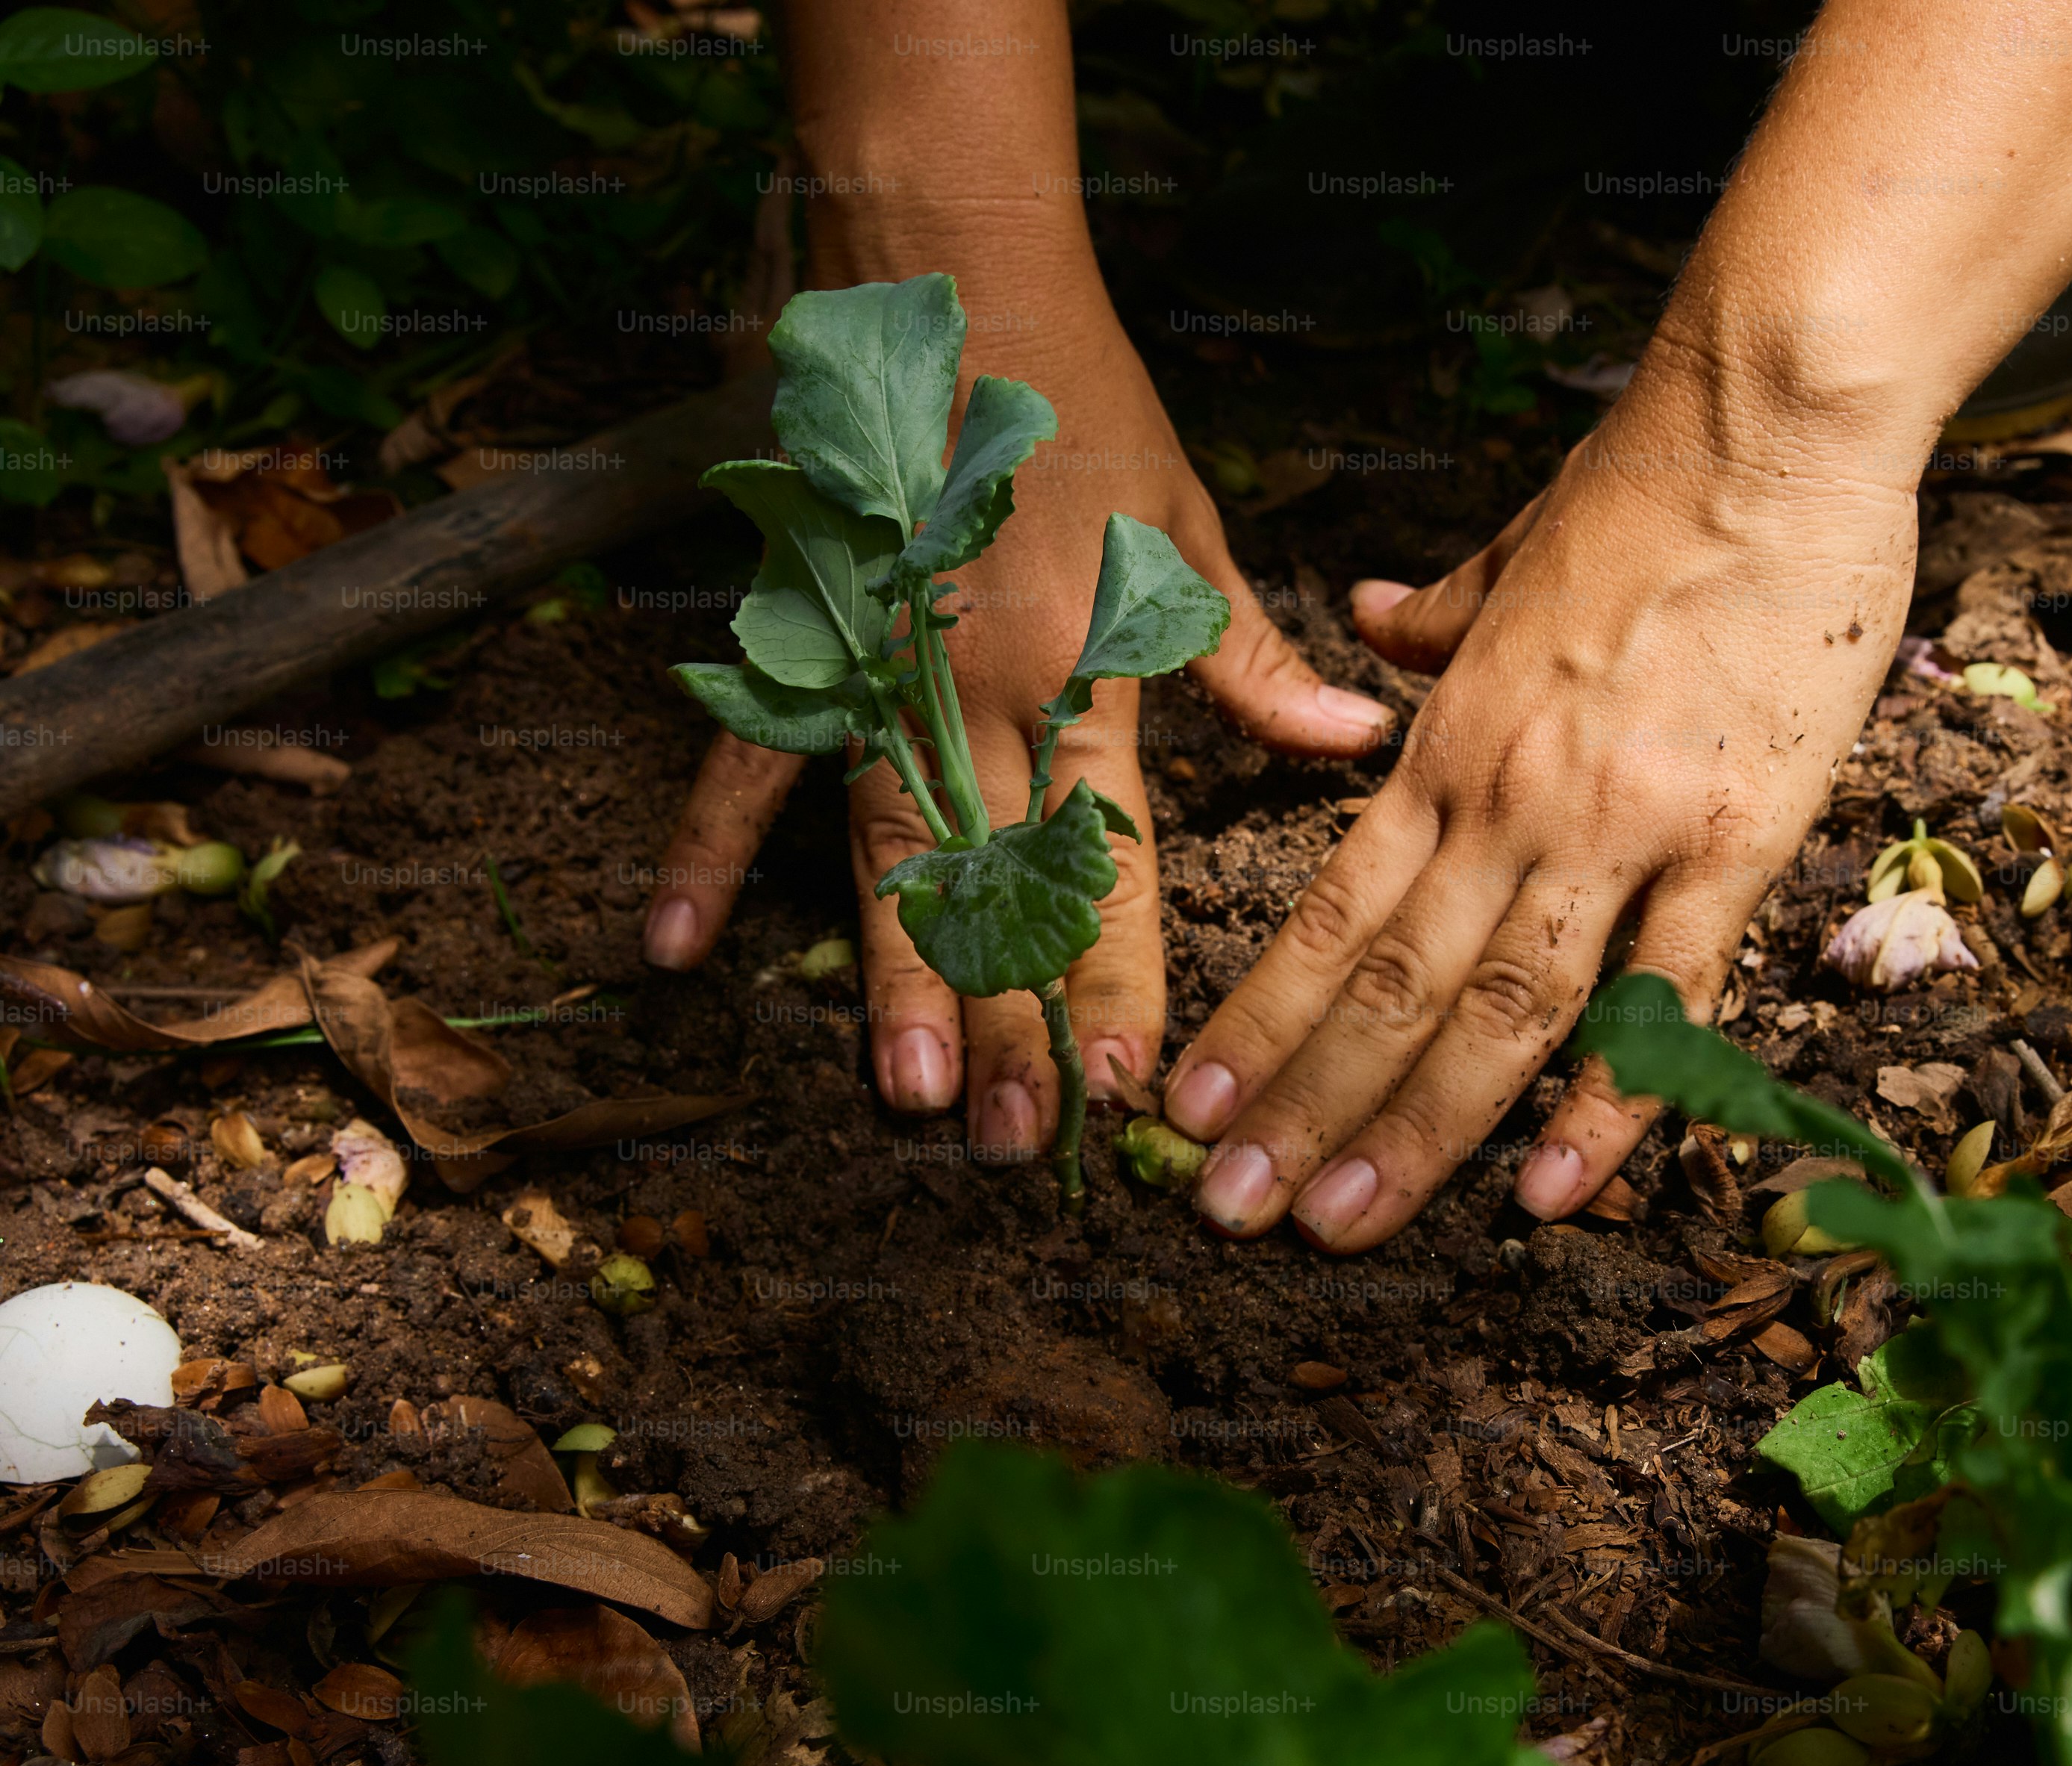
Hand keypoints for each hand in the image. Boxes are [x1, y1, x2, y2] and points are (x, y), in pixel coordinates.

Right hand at [643, 305, 1392, 1154]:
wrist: (944, 272)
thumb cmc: (1077, 403)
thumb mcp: (1184, 523)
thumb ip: (1245, 658)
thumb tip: (1350, 743)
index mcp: (1083, 666)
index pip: (1110, 858)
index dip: (1123, 978)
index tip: (1134, 1086)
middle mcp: (977, 688)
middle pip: (999, 886)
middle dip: (1011, 1019)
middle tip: (1019, 1144)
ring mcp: (872, 670)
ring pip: (886, 852)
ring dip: (895, 976)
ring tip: (907, 1096)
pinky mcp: (791, 636)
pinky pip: (743, 759)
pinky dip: (708, 850)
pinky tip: (678, 952)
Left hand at [1160, 358, 1916, 1249]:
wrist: (1772, 419)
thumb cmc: (1645, 481)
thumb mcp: (1508, 552)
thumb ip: (1431, 619)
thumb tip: (1361, 619)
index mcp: (1448, 738)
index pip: (1325, 912)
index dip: (1255, 1022)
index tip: (1192, 1107)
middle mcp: (1511, 797)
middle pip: (1387, 986)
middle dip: (1300, 1110)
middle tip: (1225, 1213)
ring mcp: (1622, 823)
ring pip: (1498, 1011)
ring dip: (1413, 1131)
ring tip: (1338, 1226)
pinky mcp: (1737, 835)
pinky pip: (1665, 993)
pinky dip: (1610, 1101)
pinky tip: (1553, 1191)